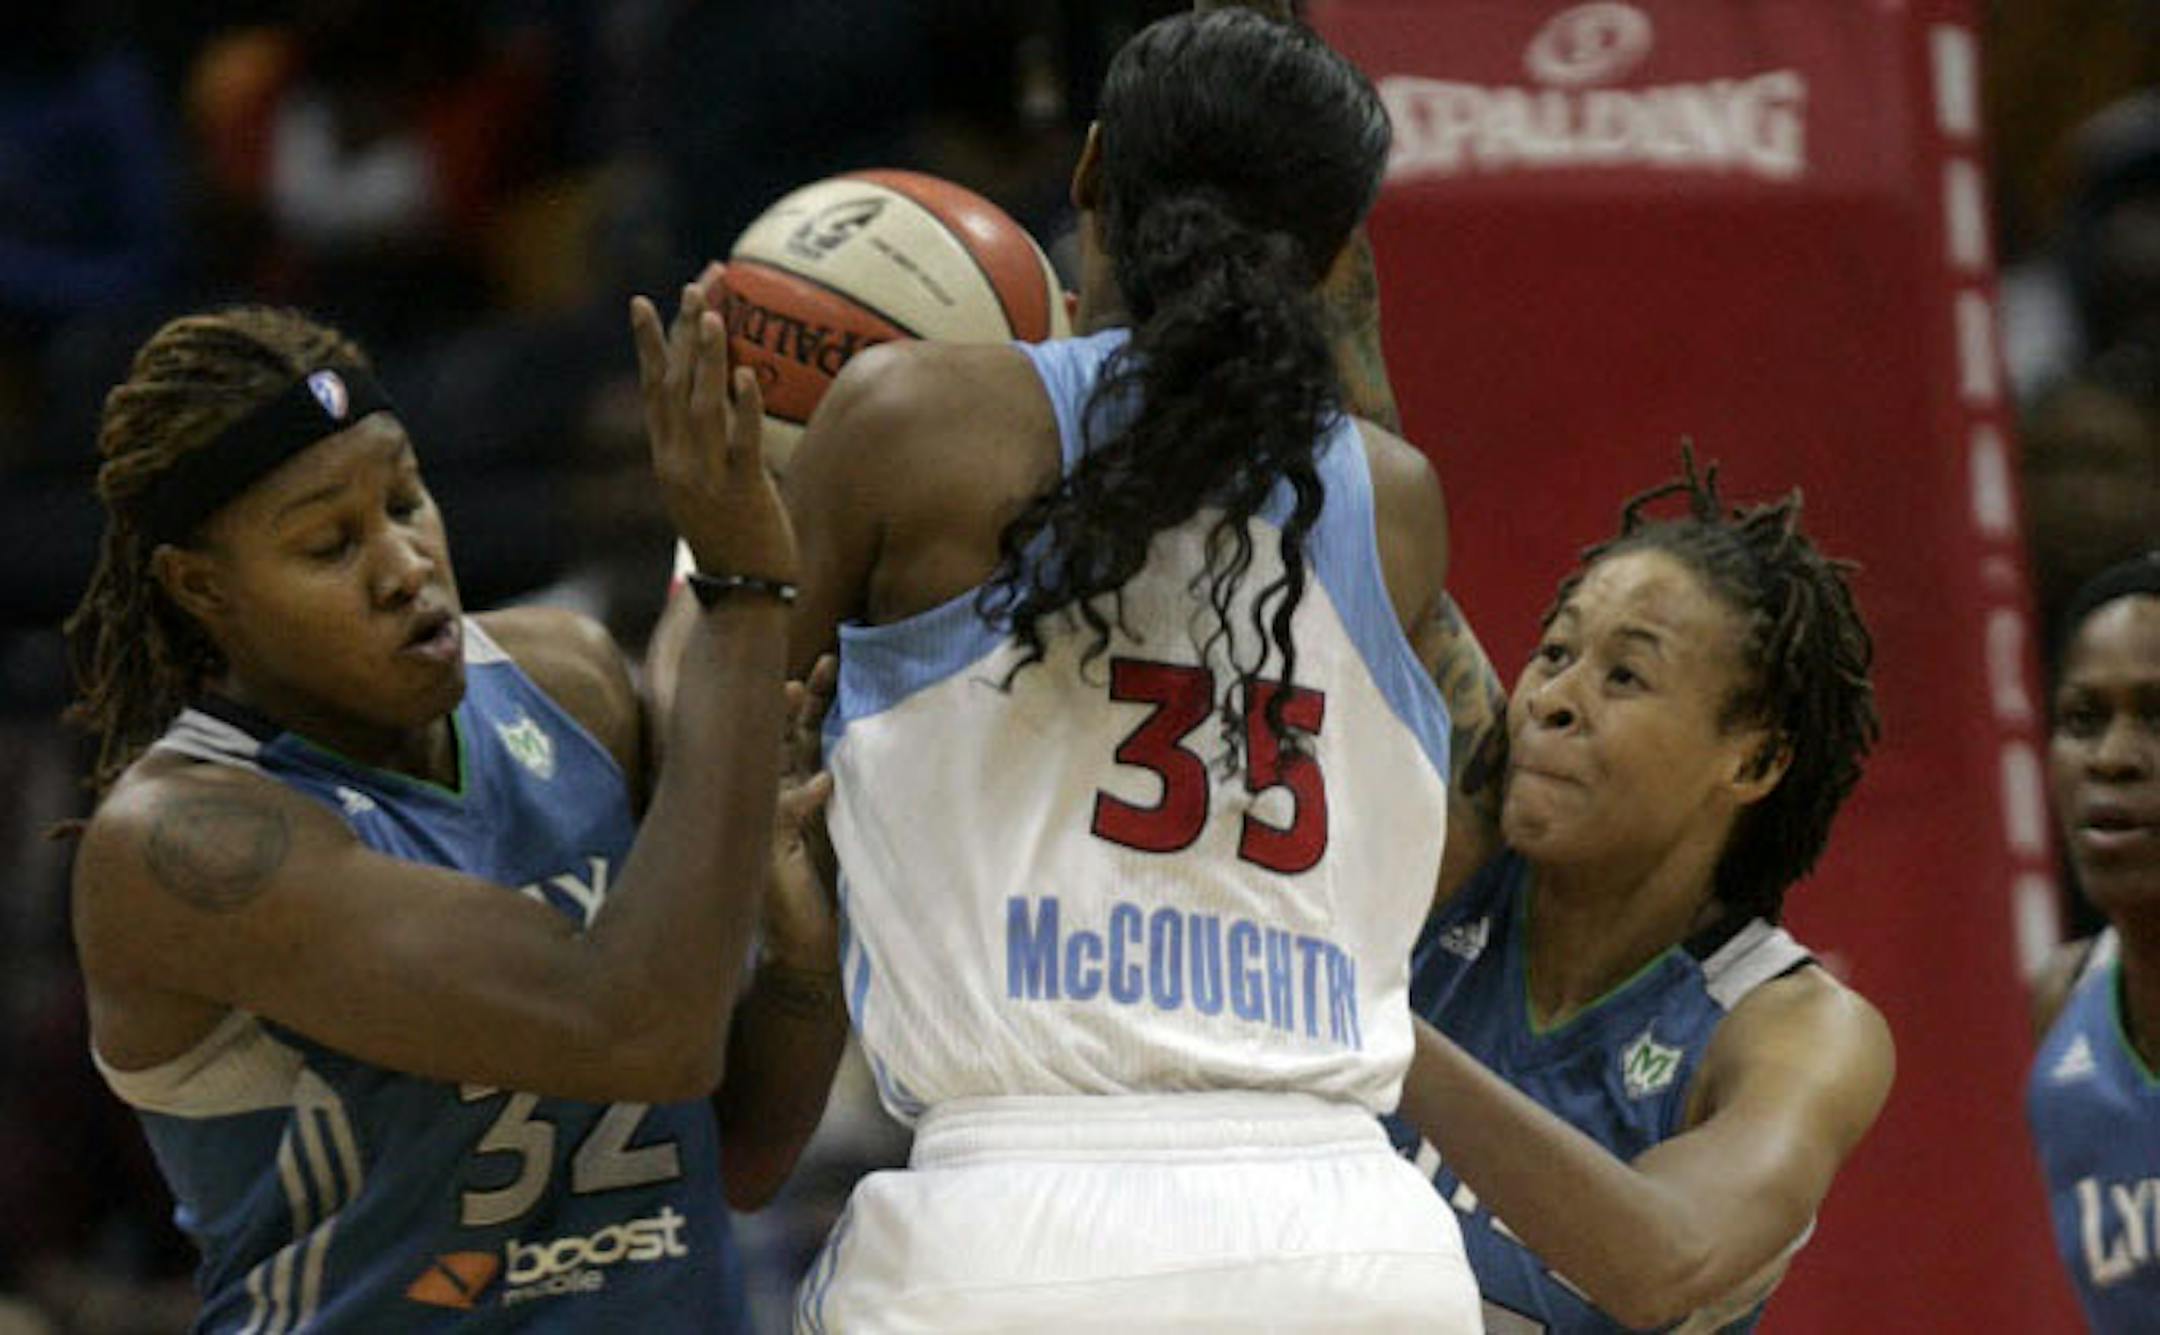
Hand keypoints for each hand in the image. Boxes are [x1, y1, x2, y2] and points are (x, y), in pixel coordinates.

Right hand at [630, 280, 796, 581]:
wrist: (742, 598)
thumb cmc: (733, 540)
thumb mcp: (706, 489)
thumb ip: (706, 448)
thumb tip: (721, 402)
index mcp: (666, 459)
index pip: (653, 389)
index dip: (650, 343)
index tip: (645, 300)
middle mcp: (678, 463)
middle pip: (675, 386)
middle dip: (683, 332)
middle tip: (695, 285)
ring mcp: (707, 478)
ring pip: (703, 407)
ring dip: (708, 359)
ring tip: (715, 315)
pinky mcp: (742, 494)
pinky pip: (741, 444)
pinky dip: (742, 408)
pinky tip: (746, 375)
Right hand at [761, 655, 840, 973]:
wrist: (815, 948)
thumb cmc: (838, 888)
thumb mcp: (858, 827)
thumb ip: (860, 787)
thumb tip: (871, 744)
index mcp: (804, 787)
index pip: (806, 730)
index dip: (817, 697)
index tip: (834, 661)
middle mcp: (782, 796)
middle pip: (787, 734)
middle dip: (800, 698)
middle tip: (819, 665)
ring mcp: (769, 820)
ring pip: (773, 759)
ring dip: (785, 726)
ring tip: (794, 692)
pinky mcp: (768, 848)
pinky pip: (783, 811)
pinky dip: (804, 797)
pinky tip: (823, 784)